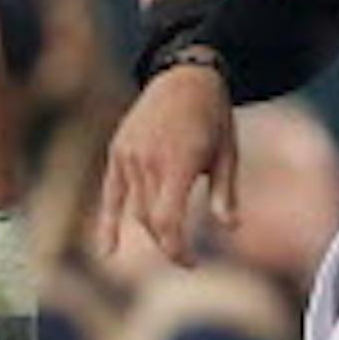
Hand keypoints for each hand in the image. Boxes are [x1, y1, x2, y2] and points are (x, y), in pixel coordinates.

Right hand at [97, 61, 237, 266]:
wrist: (184, 77)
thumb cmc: (214, 118)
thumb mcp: (228, 154)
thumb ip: (225, 193)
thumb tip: (231, 227)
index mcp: (177, 162)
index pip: (167, 220)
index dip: (177, 248)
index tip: (191, 262)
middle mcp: (147, 160)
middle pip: (151, 219)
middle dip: (168, 242)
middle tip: (187, 256)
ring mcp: (128, 155)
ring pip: (134, 209)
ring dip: (151, 231)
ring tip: (170, 241)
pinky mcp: (118, 152)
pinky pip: (110, 194)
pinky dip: (108, 222)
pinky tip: (108, 251)